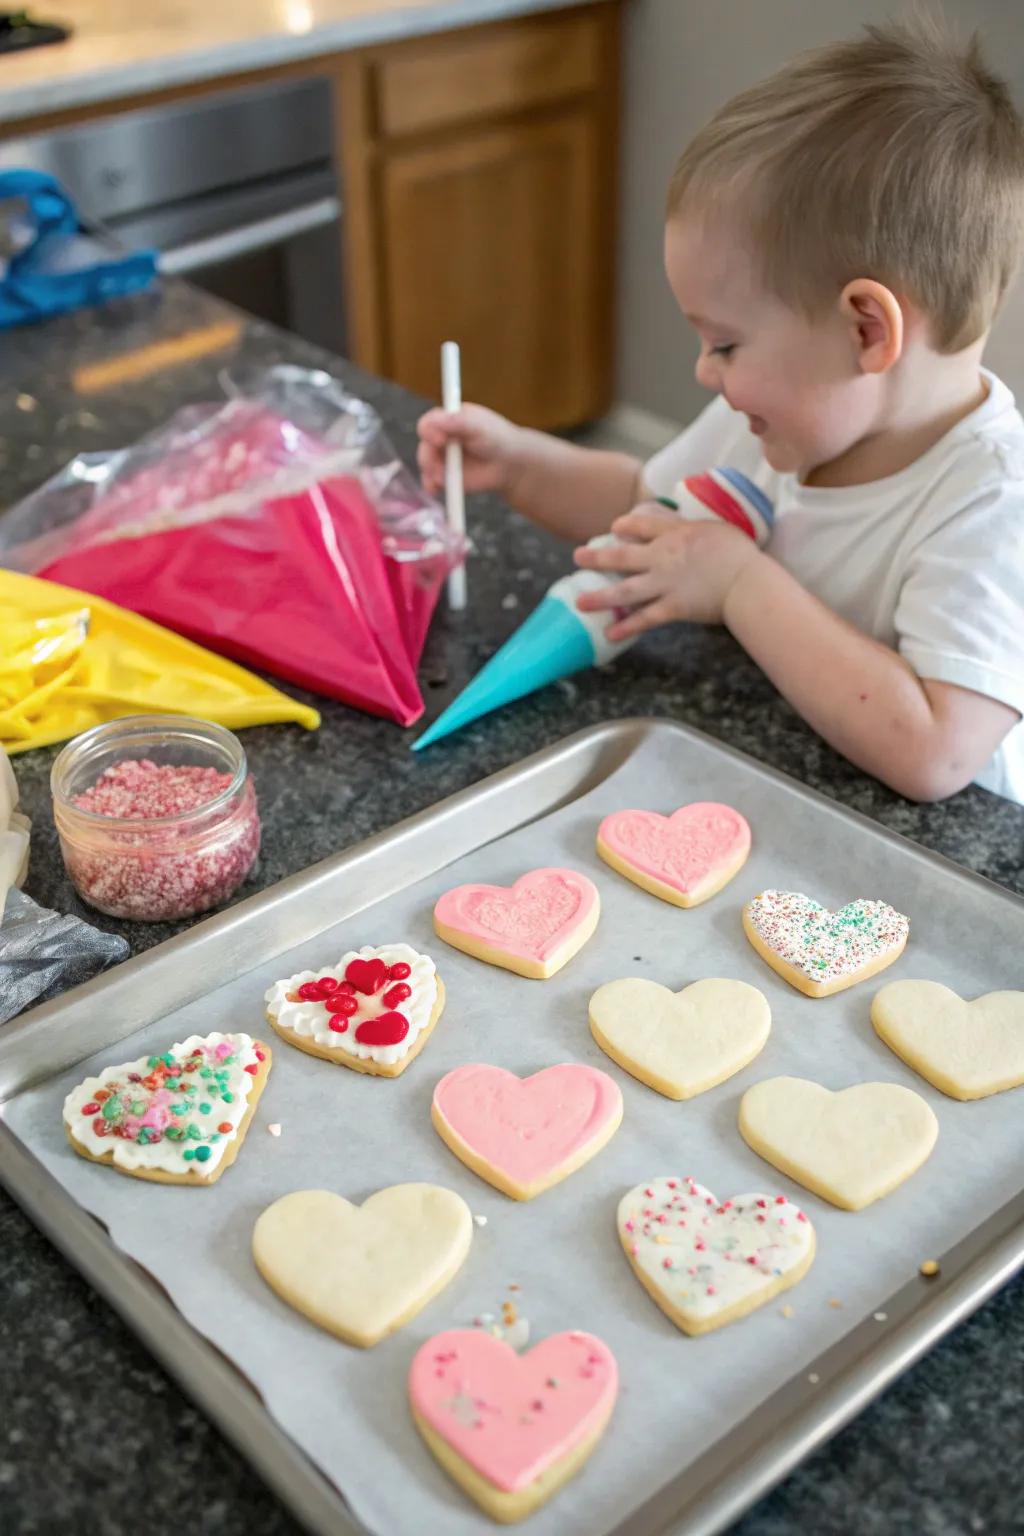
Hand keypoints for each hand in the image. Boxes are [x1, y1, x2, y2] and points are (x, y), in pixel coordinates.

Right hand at [416, 402, 526, 498]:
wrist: (509, 463)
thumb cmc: (496, 437)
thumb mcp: (478, 425)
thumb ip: (458, 421)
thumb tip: (436, 419)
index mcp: (447, 420)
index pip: (428, 423)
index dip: (429, 432)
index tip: (441, 440)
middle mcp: (440, 438)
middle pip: (424, 447)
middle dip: (428, 457)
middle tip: (437, 466)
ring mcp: (442, 458)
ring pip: (426, 466)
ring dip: (431, 473)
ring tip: (442, 479)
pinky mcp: (445, 477)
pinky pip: (431, 482)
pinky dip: (431, 486)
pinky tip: (437, 489)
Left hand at [573, 504, 763, 640]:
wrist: (748, 581)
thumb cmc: (739, 554)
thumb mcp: (715, 528)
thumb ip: (694, 529)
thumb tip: (688, 528)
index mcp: (676, 534)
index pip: (643, 524)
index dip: (625, 525)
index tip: (614, 527)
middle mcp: (663, 557)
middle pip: (623, 556)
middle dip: (597, 557)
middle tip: (577, 557)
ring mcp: (666, 583)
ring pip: (625, 589)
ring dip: (600, 597)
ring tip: (579, 602)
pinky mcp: (673, 607)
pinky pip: (645, 619)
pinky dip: (627, 627)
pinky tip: (610, 634)